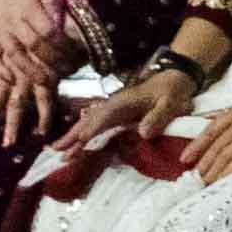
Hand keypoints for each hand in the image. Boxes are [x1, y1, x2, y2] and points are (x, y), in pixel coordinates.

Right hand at [52, 61, 194, 161]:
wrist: (176, 79)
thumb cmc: (173, 91)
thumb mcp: (171, 103)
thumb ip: (158, 117)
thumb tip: (143, 133)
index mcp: (122, 103)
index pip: (101, 119)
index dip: (88, 132)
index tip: (75, 145)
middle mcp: (113, 106)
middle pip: (88, 122)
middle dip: (72, 137)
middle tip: (55, 152)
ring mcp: (114, 110)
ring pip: (89, 124)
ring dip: (74, 138)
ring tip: (59, 152)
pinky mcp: (117, 115)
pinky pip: (97, 126)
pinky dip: (85, 135)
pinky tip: (78, 144)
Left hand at [188, 84, 231, 181]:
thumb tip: (210, 118)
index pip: (210, 130)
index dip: (196, 146)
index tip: (185, 158)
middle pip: (216, 147)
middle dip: (203, 163)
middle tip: (194, 177)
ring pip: (225, 157)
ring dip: (213, 172)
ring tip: (205, 183)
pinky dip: (229, 174)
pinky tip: (222, 183)